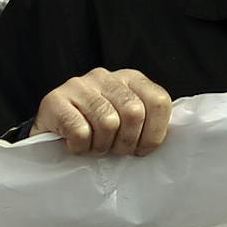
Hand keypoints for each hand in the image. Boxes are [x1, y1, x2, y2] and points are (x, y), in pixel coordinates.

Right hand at [33, 68, 174, 155]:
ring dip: (101, 146)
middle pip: (134, 113)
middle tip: (113, 150)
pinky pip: (80, 132)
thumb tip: (175, 139)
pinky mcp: (55, 100)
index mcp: (130, 78)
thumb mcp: (127, 122)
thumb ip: (148, 122)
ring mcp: (79, 85)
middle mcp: (105, 76)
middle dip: (126, 143)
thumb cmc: (96, 131)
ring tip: (93, 146)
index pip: (158, 101)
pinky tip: (75, 145)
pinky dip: (81, 147)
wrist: (51, 132)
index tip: (140, 149)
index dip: (153, 134)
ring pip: (108, 122)